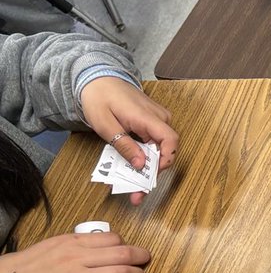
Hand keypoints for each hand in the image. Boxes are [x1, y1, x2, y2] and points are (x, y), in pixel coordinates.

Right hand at [0, 232, 148, 272]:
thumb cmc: (29, 267)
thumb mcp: (54, 245)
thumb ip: (79, 244)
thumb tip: (105, 243)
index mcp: (72, 242)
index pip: (113, 239)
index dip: (127, 245)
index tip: (129, 251)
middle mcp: (77, 259)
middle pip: (123, 254)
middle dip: (141, 257)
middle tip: (146, 261)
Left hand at [80, 76, 178, 204]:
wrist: (98, 79)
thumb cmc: (100, 99)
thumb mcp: (106, 125)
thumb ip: (125, 145)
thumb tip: (141, 165)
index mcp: (147, 117)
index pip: (170, 140)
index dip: (165, 161)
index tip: (150, 177)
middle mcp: (159, 118)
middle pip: (165, 149)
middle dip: (152, 173)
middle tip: (137, 192)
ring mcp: (157, 119)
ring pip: (160, 148)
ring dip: (148, 167)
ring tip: (131, 182)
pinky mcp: (152, 121)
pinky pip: (153, 142)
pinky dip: (145, 156)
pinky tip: (132, 165)